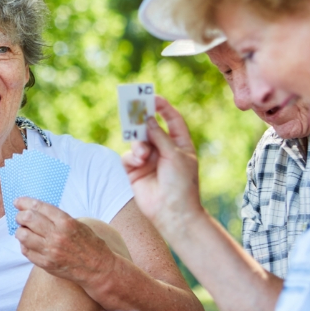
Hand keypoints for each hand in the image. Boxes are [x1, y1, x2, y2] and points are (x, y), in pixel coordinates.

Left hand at [14, 198, 115, 286]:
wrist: (98, 268)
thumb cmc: (89, 244)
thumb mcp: (77, 224)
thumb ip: (57, 218)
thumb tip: (35, 211)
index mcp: (66, 222)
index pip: (38, 207)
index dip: (25, 202)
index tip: (18, 202)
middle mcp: (56, 235)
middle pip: (27, 219)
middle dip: (20, 216)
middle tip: (20, 217)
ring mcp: (50, 251)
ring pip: (22, 235)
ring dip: (20, 231)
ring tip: (24, 231)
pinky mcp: (46, 264)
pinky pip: (26, 251)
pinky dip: (25, 245)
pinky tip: (29, 243)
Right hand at [121, 96, 203, 229]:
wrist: (172, 212)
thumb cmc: (181, 184)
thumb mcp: (175, 155)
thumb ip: (159, 136)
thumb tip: (147, 119)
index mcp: (179, 143)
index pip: (171, 119)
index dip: (162, 107)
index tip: (152, 97)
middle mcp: (163, 149)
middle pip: (149, 127)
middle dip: (141, 119)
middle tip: (133, 108)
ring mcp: (149, 159)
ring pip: (136, 141)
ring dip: (138, 144)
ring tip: (143, 154)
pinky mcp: (135, 170)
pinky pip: (128, 156)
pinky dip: (132, 157)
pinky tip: (138, 163)